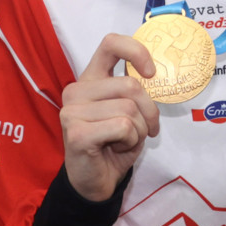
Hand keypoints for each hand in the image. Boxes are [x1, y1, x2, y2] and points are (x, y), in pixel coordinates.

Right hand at [59, 34, 161, 202]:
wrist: (95, 181)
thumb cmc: (114, 144)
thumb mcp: (128, 112)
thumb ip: (134, 91)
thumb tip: (153, 76)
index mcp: (90, 79)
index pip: (111, 44)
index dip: (136, 51)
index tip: (151, 73)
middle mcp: (76, 90)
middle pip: (131, 85)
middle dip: (150, 111)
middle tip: (147, 129)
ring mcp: (72, 111)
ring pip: (129, 109)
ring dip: (139, 130)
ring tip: (125, 140)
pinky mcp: (77, 132)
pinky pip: (123, 127)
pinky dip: (130, 140)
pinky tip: (115, 148)